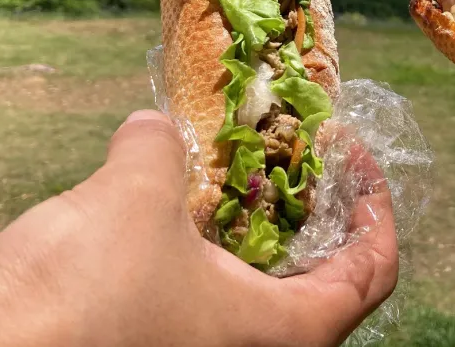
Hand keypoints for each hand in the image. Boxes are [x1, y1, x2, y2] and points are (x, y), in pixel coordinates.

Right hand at [0, 110, 397, 346]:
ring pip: (255, 280)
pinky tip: (176, 192)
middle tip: (295, 145)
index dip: (377, 208)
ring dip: (252, 215)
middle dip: (313, 203)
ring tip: (236, 154)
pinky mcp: (155, 338)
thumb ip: (161, 151)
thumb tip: (153, 128)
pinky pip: (202, 285)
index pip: (371, 273)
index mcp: (284, 335)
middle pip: (322, 274)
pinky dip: (202, 236)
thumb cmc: (78, 302)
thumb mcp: (135, 204)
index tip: (353, 152)